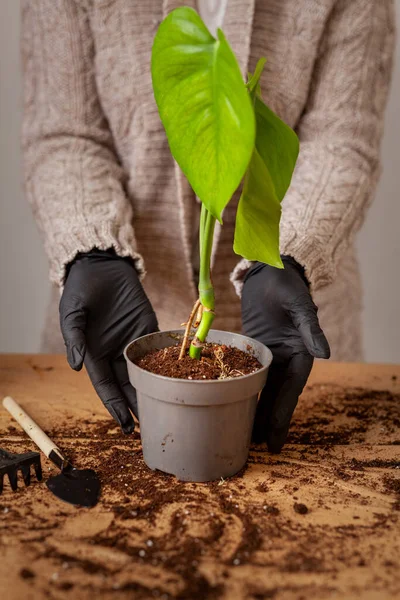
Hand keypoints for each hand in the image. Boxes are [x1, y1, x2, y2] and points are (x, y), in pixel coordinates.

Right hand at [60, 249, 157, 432]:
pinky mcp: (149, 329)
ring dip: (154, 390)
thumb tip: (74, 367)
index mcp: (95, 354)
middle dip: (138, 406)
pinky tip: (177, 379)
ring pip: (145, 372)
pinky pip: (158, 349)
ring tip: (167, 410)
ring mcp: (133, 341)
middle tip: (152, 426)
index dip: (116, 406)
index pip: (107, 387)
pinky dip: (167, 364)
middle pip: (128, 385)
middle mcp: (115, 352)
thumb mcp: (72, 313)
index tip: (125, 425)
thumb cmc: (81, 289)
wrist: (101, 264)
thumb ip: (74, 338)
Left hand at [241, 256, 329, 452]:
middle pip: (275, 396)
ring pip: (261, 389)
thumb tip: (326, 353)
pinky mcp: (253, 350)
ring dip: (254, 411)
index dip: (282, 414)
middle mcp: (285, 360)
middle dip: (267, 421)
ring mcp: (268, 357)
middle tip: (256, 449)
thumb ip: (310, 328)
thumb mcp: (299, 305)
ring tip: (244, 436)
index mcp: (300, 353)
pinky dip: (241, 390)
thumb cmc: (286, 285)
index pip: (291, 389)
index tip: (274, 437)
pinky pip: (247, 374)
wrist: (268, 271)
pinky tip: (231, 404)